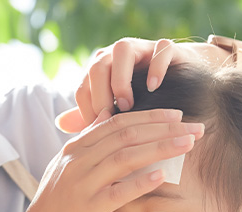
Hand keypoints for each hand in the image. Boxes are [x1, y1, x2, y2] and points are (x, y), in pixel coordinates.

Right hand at [13, 108, 204, 211]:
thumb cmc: (56, 205)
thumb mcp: (67, 166)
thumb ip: (88, 140)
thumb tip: (106, 112)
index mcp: (75, 148)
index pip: (117, 122)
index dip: (149, 116)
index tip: (177, 114)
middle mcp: (78, 160)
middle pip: (126, 135)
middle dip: (164, 128)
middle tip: (194, 126)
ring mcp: (81, 183)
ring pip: (125, 157)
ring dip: (160, 148)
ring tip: (188, 144)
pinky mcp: (86, 208)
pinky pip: (117, 191)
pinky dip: (140, 182)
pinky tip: (161, 175)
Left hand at [56, 39, 218, 132]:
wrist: (181, 78)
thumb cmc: (142, 97)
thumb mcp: (115, 109)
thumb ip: (90, 114)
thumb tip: (60, 123)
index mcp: (100, 69)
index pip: (83, 87)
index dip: (87, 111)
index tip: (97, 134)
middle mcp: (116, 55)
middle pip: (97, 67)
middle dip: (100, 96)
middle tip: (110, 119)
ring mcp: (141, 47)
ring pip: (122, 51)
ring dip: (121, 80)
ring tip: (128, 106)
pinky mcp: (166, 47)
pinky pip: (159, 49)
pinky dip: (154, 67)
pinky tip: (153, 87)